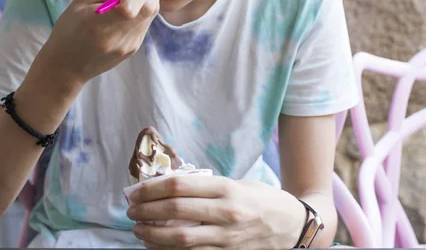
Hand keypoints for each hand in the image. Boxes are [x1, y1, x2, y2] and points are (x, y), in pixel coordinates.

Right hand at [34, 0, 163, 85]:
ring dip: (151, 1)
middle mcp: (118, 38)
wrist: (67, 67)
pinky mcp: (133, 50)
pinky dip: (144, 13)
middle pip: (149, 10)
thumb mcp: (83, 0)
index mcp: (100, 24)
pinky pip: (145, 26)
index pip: (131, 7)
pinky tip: (134, 9)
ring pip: (151, 17)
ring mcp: (128, 46)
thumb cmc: (69, 29)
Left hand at [126, 175, 305, 249]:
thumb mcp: (239, 183)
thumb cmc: (264, 200)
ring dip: (153, 235)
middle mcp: (226, 212)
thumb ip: (208, 186)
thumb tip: (170, 187)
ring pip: (180, 239)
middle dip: (147, 210)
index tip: (136, 190)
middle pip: (175, 211)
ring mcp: (227, 238)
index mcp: (227, 188)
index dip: (152, 188)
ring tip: (138, 229)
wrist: (294, 226)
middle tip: (131, 209)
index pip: (180, 186)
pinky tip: (157, 245)